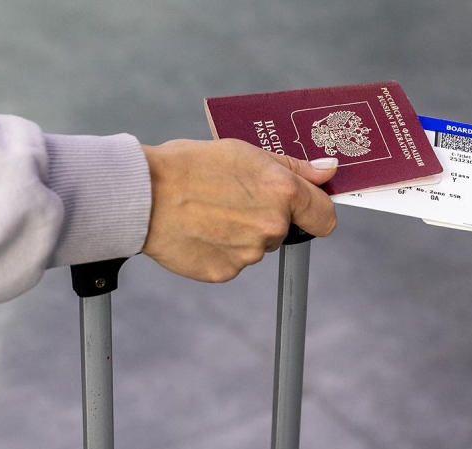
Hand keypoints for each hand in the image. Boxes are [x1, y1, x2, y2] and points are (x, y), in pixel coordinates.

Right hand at [141, 138, 337, 281]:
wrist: (144, 194)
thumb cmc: (189, 165)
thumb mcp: (244, 152)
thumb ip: (292, 167)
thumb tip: (328, 172)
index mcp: (283, 192)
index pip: (325, 216)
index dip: (315, 210)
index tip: (303, 208)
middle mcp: (272, 226)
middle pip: (283, 230)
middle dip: (264, 217)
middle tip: (229, 199)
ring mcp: (249, 254)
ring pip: (255, 247)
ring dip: (239, 234)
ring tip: (206, 214)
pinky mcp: (225, 272)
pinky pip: (231, 262)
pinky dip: (218, 250)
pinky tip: (197, 231)